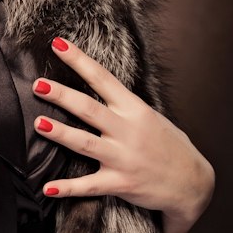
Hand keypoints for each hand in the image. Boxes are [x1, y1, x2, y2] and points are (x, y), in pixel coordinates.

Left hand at [32, 37, 214, 232]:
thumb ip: (124, 105)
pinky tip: (47, 188)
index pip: (103, 79)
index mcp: (135, 110)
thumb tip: (97, 87)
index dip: (79, 61)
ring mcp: (124, 158)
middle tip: (38, 85)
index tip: (58, 44)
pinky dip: (68, 188)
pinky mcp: (121, 183)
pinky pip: (89, 186)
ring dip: (61, 133)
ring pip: (86, 143)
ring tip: (39, 123)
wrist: (193, 184)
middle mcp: (128, 131)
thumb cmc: (170, 147)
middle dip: (62, 96)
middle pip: (90, 109)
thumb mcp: (152, 117)